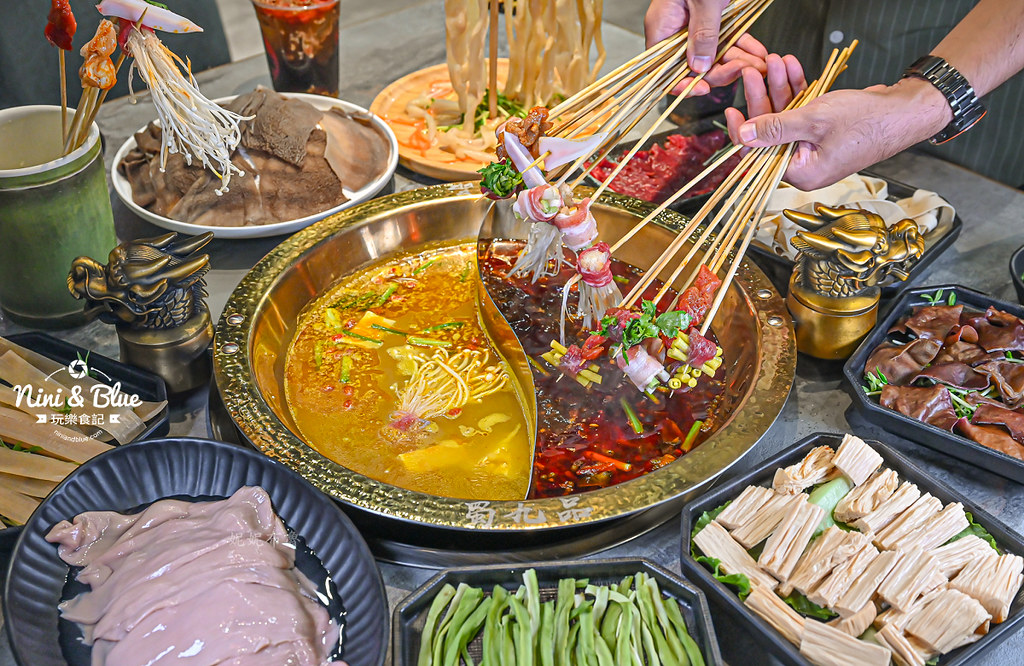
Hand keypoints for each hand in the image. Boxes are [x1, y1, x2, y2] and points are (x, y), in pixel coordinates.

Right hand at [645, 0, 767, 95]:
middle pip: (694, 66)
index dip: (681, 85)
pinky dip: (740, 47)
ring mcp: (692, 27)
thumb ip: (702, 35)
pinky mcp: (710, 21)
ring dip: (737, 61)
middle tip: (746, 70)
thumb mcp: (704, 2)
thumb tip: (699, 68)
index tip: (703, 89)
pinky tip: (756, 51)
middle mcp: (675, 31)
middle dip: (722, 71)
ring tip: (759, 63)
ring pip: (713, 56)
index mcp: (662, 28)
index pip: (663, 71)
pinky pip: (723, 41)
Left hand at [724, 72, 953, 189]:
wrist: (905, 111)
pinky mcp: (825, 132)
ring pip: (786, 117)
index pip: (758, 155)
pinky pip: (803, 112)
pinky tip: (791, 68)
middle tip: (754, 70)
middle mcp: (805, 164)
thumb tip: (741, 135)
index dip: (742, 130)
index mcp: (800, 173)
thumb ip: (774, 128)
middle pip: (771, 132)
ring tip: (775, 61)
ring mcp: (815, 148)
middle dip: (763, 98)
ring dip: (780, 89)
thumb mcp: (813, 121)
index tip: (730, 108)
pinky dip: (798, 91)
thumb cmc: (866, 120)